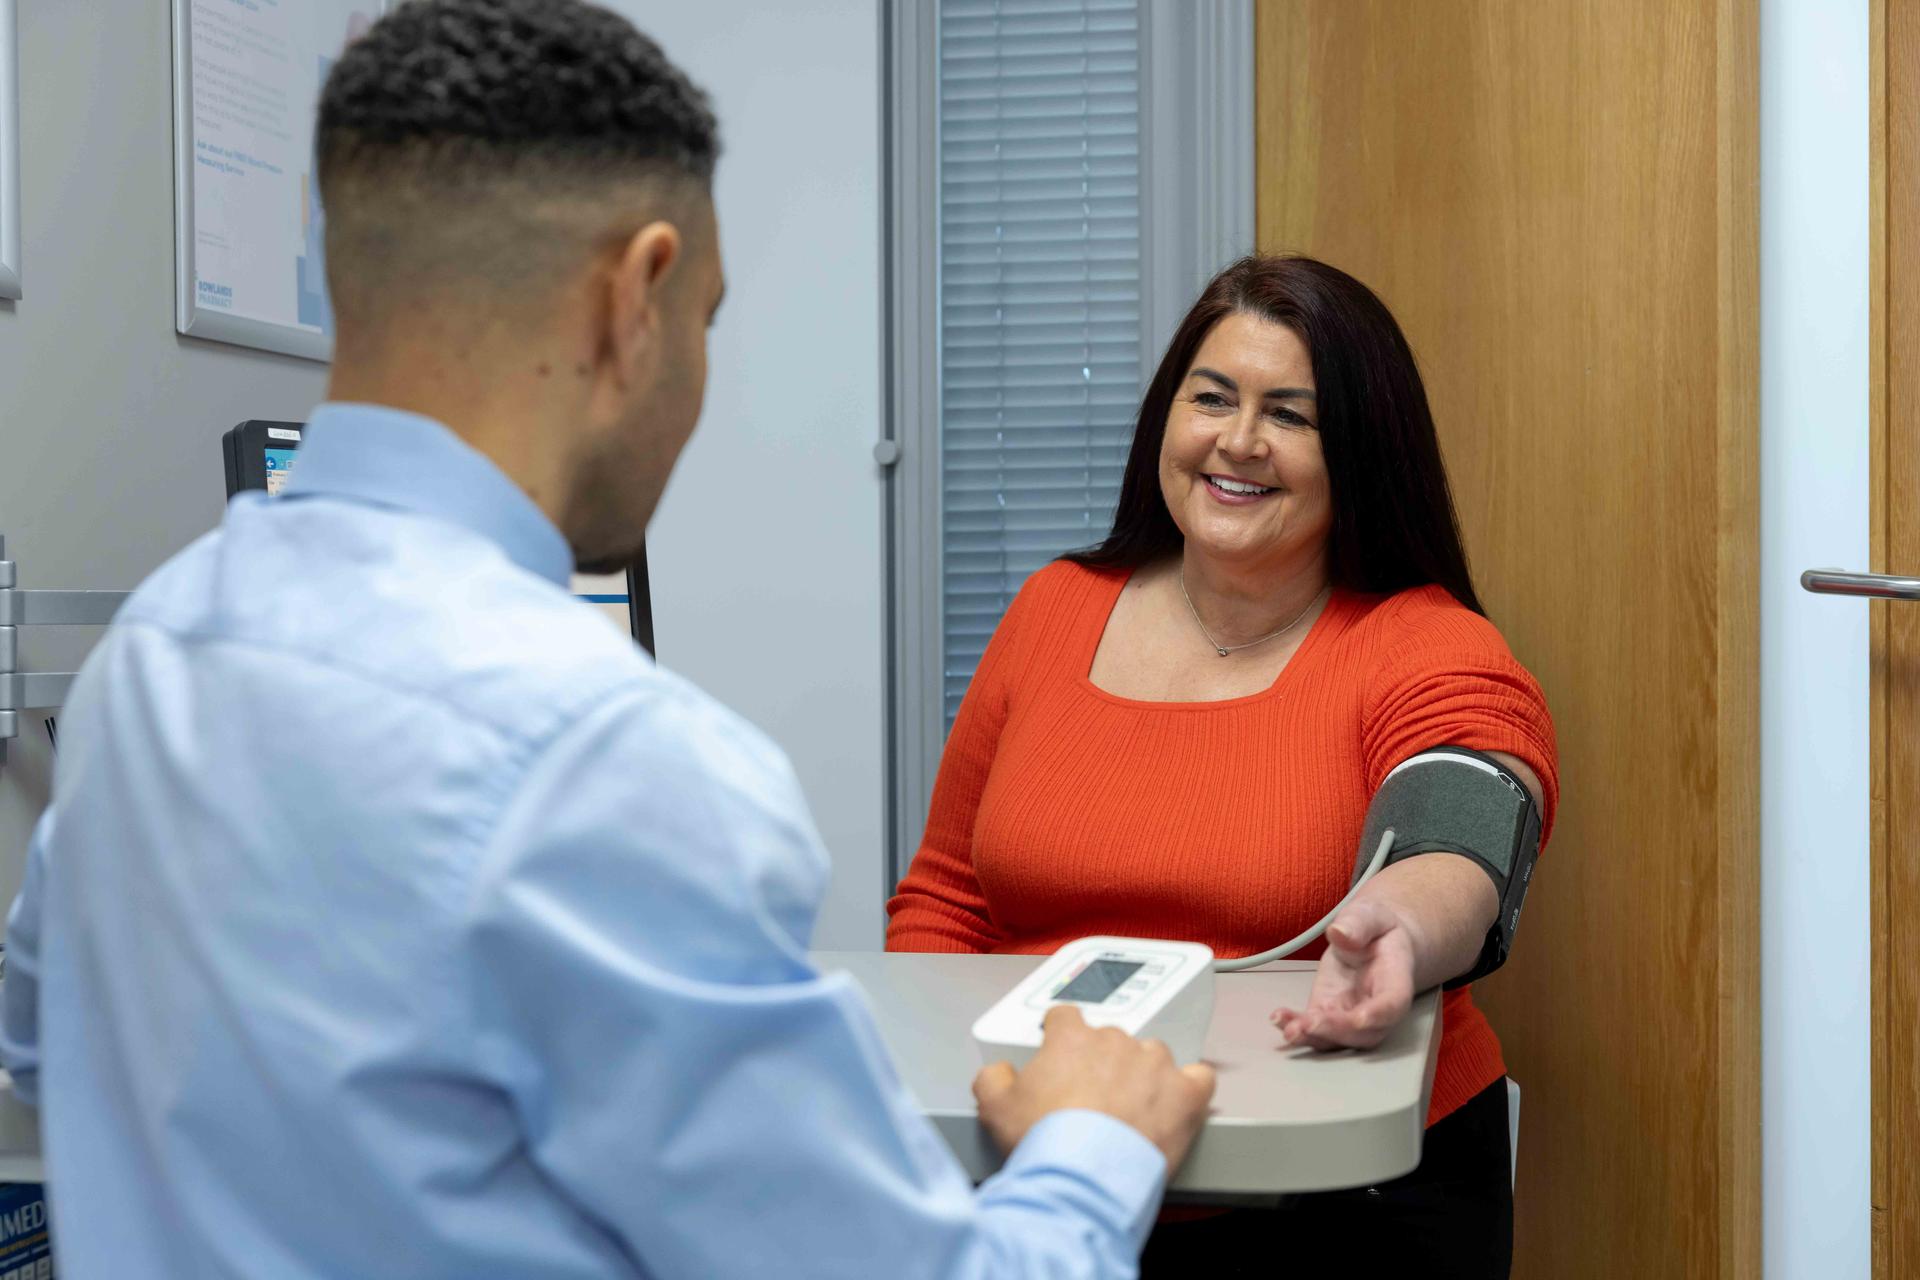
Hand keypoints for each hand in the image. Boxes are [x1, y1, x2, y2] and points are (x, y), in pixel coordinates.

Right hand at [972, 1005, 1215, 1168]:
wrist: (1084, 1177)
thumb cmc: (1045, 1143)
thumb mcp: (994, 1107)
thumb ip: (993, 1077)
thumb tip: (997, 1072)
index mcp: (1071, 1038)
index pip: (1066, 1016)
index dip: (1060, 1033)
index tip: (1061, 1050)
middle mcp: (1115, 1041)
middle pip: (1111, 1037)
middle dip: (1103, 1062)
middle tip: (1092, 1096)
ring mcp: (1154, 1065)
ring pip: (1153, 1054)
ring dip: (1144, 1074)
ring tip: (1132, 1106)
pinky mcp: (1185, 1094)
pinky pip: (1199, 1077)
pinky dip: (1191, 1087)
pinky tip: (1180, 1100)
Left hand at [1272, 900, 1416, 1049]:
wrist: (1372, 942)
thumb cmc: (1377, 929)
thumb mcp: (1371, 915)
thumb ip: (1359, 923)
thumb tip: (1340, 933)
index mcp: (1395, 978)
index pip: (1393, 1002)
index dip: (1379, 1014)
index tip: (1360, 1019)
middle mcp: (1377, 1006)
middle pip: (1365, 1031)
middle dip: (1337, 1031)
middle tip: (1310, 1024)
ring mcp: (1353, 1014)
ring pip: (1340, 1039)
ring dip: (1313, 1037)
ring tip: (1289, 1030)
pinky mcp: (1329, 1013)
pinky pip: (1315, 1028)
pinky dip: (1297, 1027)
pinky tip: (1278, 1020)